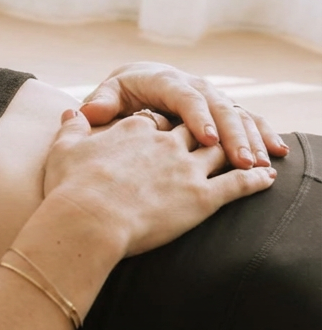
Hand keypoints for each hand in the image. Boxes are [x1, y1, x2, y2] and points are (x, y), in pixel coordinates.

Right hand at [43, 110, 276, 256]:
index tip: (162, 133)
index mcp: (134, 129)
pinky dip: (255, 179)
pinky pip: (238, 183)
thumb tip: (71, 111)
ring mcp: (187, 168)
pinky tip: (266, 177)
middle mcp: (166, 142)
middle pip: (193, 131)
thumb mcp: (64, 149)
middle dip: (205, 133)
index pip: (156, 121)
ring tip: (250, 155)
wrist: (89, 218)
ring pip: (220, 152)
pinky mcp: (203, 196)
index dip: (161, 126)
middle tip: (215, 139)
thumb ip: (72, 127)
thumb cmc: (71, 186)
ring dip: (237, 151)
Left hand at [78, 62, 287, 169]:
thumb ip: (100, 102)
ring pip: (237, 115)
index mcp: (165, 81)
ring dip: (250, 138)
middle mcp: (194, 87)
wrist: (139, 83)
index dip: (197, 117)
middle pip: (218, 107)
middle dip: (232, 133)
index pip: (185, 97)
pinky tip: (276, 153)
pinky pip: (247, 121)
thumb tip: (86, 112)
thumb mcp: (108, 94)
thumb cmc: (121, 93)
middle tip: (241, 161)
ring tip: (259, 163)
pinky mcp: (222, 112)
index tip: (205, 139)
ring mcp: (211, 99)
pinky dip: (263, 134)